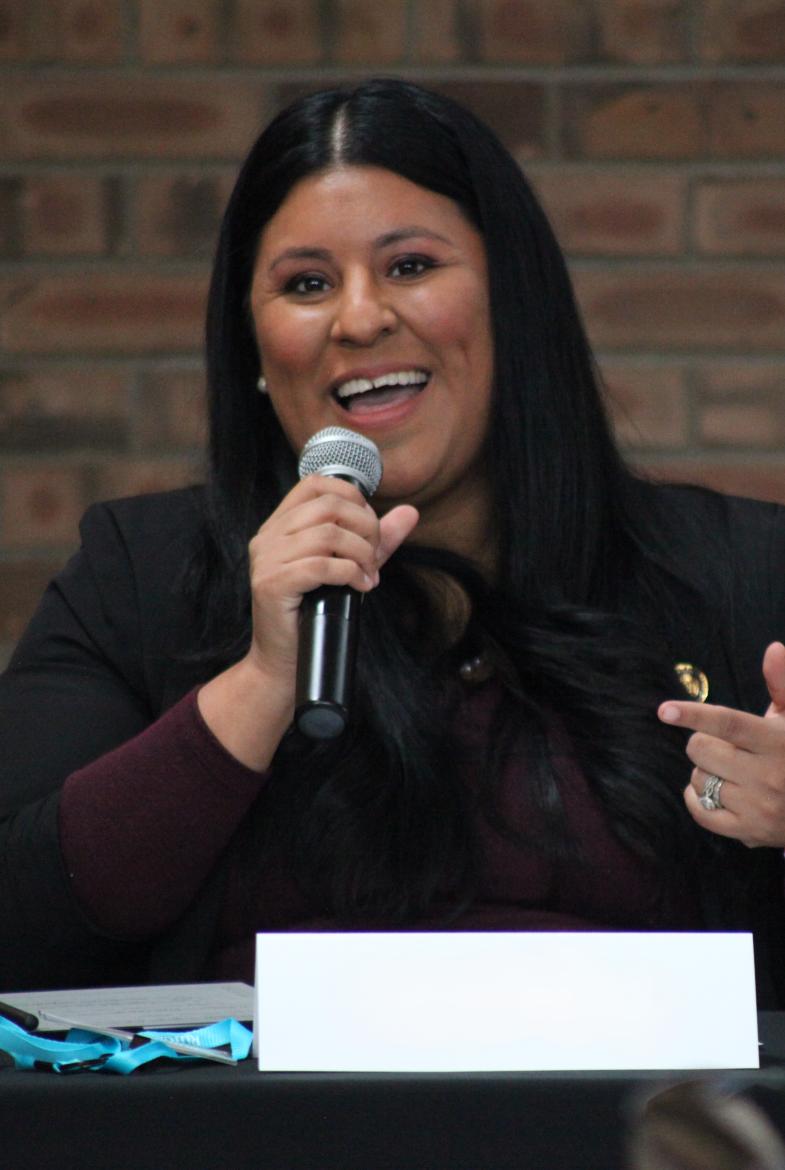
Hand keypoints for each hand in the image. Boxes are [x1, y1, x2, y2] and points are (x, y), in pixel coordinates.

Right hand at [246, 475, 417, 688]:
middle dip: (365, 528)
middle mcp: (268, 537)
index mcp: (279, 526)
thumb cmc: (314, 614)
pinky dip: (351, 573)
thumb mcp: (348, 567)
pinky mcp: (272, 584)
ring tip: (369, 576)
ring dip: (361, 554)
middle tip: (375, 557)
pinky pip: (321, 565)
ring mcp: (266, 560)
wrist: (284, 661)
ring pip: (328, 534)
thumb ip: (376, 539)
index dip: (353, 497)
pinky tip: (361, 587)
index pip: (316, 483)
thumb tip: (411, 512)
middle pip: (329, 506)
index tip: (369, 528)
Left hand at [658, 641, 784, 847]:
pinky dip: (696, 799)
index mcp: (778, 742)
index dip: (694, 714)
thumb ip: (782, 683)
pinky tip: (710, 791)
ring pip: (699, 779)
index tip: (664, 710)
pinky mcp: (750, 832)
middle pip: (702, 749)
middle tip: (724, 746)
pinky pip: (701, 813)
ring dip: (704, 771)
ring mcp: (759, 807)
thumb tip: (774, 649)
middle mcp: (769, 775)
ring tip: (729, 770)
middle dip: (702, 742)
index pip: (728, 723)